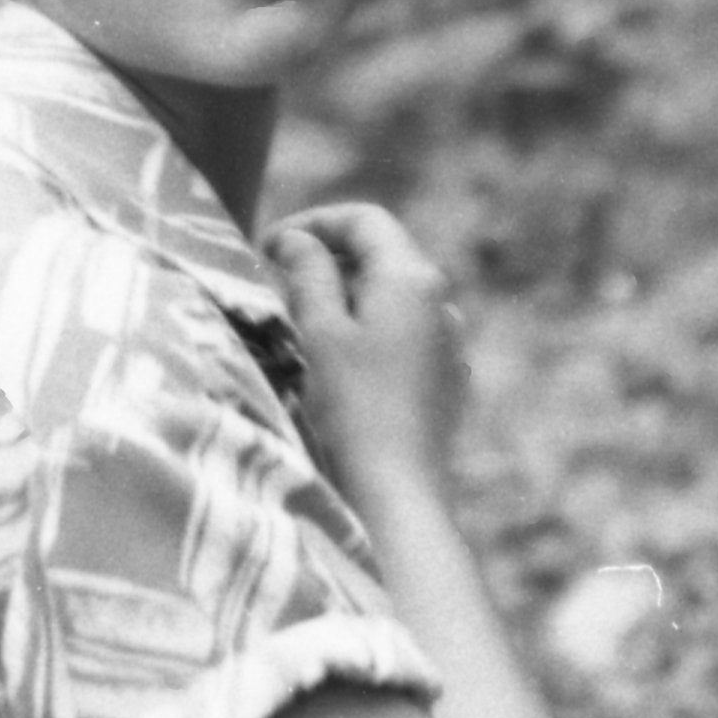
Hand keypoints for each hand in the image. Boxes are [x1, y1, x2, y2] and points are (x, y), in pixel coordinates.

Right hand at [263, 203, 465, 508]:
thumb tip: (297, 239)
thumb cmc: (352, 408)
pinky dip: (367, 332)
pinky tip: (338, 365)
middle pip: (381, 255)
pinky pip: (404, 336)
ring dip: (346, 297)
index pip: (364, 220)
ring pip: (391, 298)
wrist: (398, 496)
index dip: (313, 222)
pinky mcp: (446, 382)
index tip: (268, 246)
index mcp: (413, 278)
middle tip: (277, 282)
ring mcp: (449, 344)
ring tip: (301, 324)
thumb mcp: (320, 331)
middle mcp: (441, 302)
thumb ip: (308, 272)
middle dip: (327, 259)